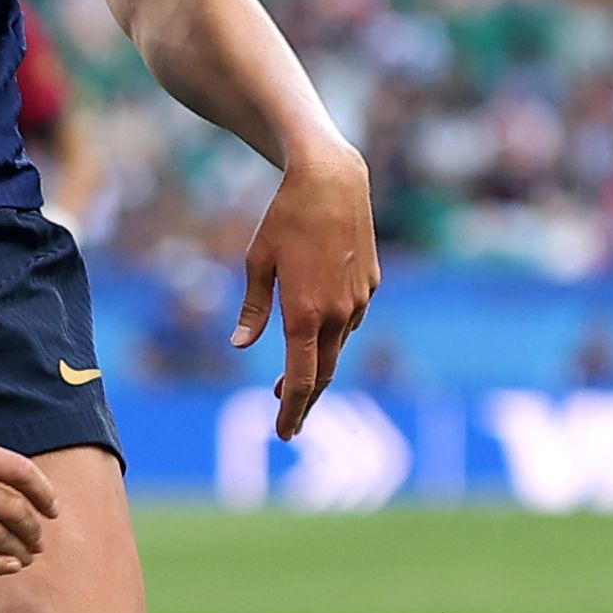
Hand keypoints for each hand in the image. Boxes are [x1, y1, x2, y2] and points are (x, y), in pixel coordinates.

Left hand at [235, 143, 377, 438]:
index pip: (299, 379)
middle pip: (324, 374)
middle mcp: (337, 313)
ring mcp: (359, 300)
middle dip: (304, 401)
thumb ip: (253, 309)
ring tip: (295, 378)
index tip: (283, 431)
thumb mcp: (257, 262)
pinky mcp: (371, 284)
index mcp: (305, 313)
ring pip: (339, 346)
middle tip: (289, 421)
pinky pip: (351, 319)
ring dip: (319, 365)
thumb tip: (241, 345)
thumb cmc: (285, 218)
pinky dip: (333, 332)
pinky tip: (320, 328)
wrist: (332, 180)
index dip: (290, 409)